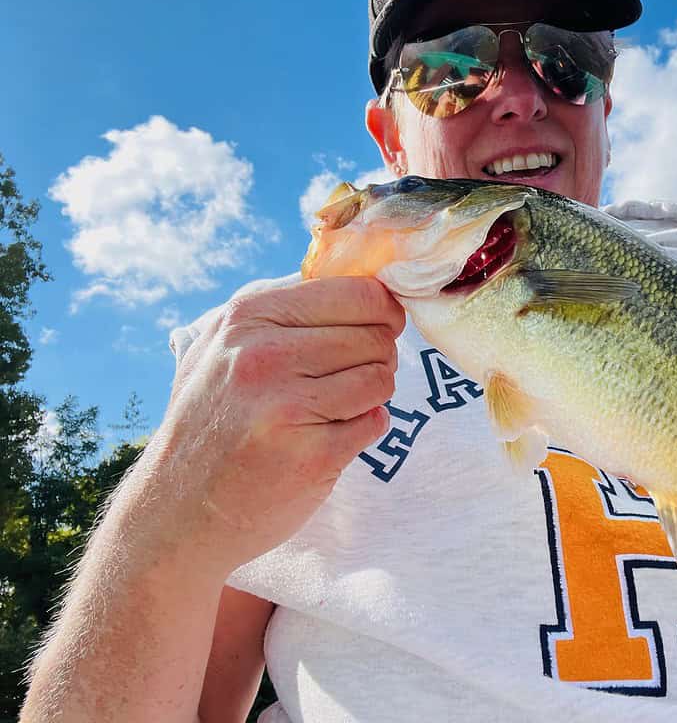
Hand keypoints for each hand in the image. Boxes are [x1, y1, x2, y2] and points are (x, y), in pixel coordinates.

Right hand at [113, 276, 402, 577]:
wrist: (177, 513)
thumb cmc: (210, 421)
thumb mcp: (221, 346)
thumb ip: (281, 309)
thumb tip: (360, 280)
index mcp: (247, 316)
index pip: (357, 292)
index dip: (381, 310)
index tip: (376, 326)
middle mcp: (264, 355)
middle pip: (376, 335)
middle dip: (378, 355)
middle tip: (348, 377)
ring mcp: (288, 407)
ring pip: (381, 378)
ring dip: (372, 394)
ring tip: (335, 408)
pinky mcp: (313, 455)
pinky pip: (375, 422)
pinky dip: (364, 429)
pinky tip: (328, 438)